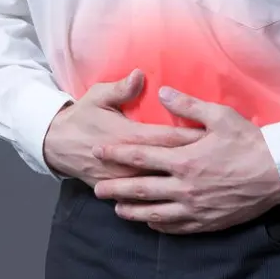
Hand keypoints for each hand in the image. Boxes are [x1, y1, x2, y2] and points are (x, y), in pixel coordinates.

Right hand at [43, 70, 204, 186]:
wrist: (56, 145)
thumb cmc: (82, 117)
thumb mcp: (98, 97)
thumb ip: (122, 88)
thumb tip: (140, 75)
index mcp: (128, 135)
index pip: (167, 138)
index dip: (191, 138)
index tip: (214, 137)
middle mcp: (129, 162)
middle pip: (169, 164)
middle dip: (195, 163)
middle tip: (223, 162)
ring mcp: (124, 180)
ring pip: (160, 185)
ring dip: (184, 184)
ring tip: (212, 185)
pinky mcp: (119, 192)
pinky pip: (146, 199)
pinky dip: (166, 200)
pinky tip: (186, 202)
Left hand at [91, 87, 279, 233]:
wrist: (279, 173)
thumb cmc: (250, 142)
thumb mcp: (220, 116)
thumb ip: (187, 105)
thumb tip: (161, 91)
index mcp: (184, 159)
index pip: (141, 156)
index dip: (117, 153)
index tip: (98, 152)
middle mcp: (185, 186)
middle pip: (141, 189)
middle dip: (115, 188)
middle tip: (96, 189)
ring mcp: (195, 207)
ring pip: (155, 213)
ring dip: (133, 211)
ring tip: (117, 209)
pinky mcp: (208, 221)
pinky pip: (177, 227)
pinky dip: (160, 225)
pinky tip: (150, 222)